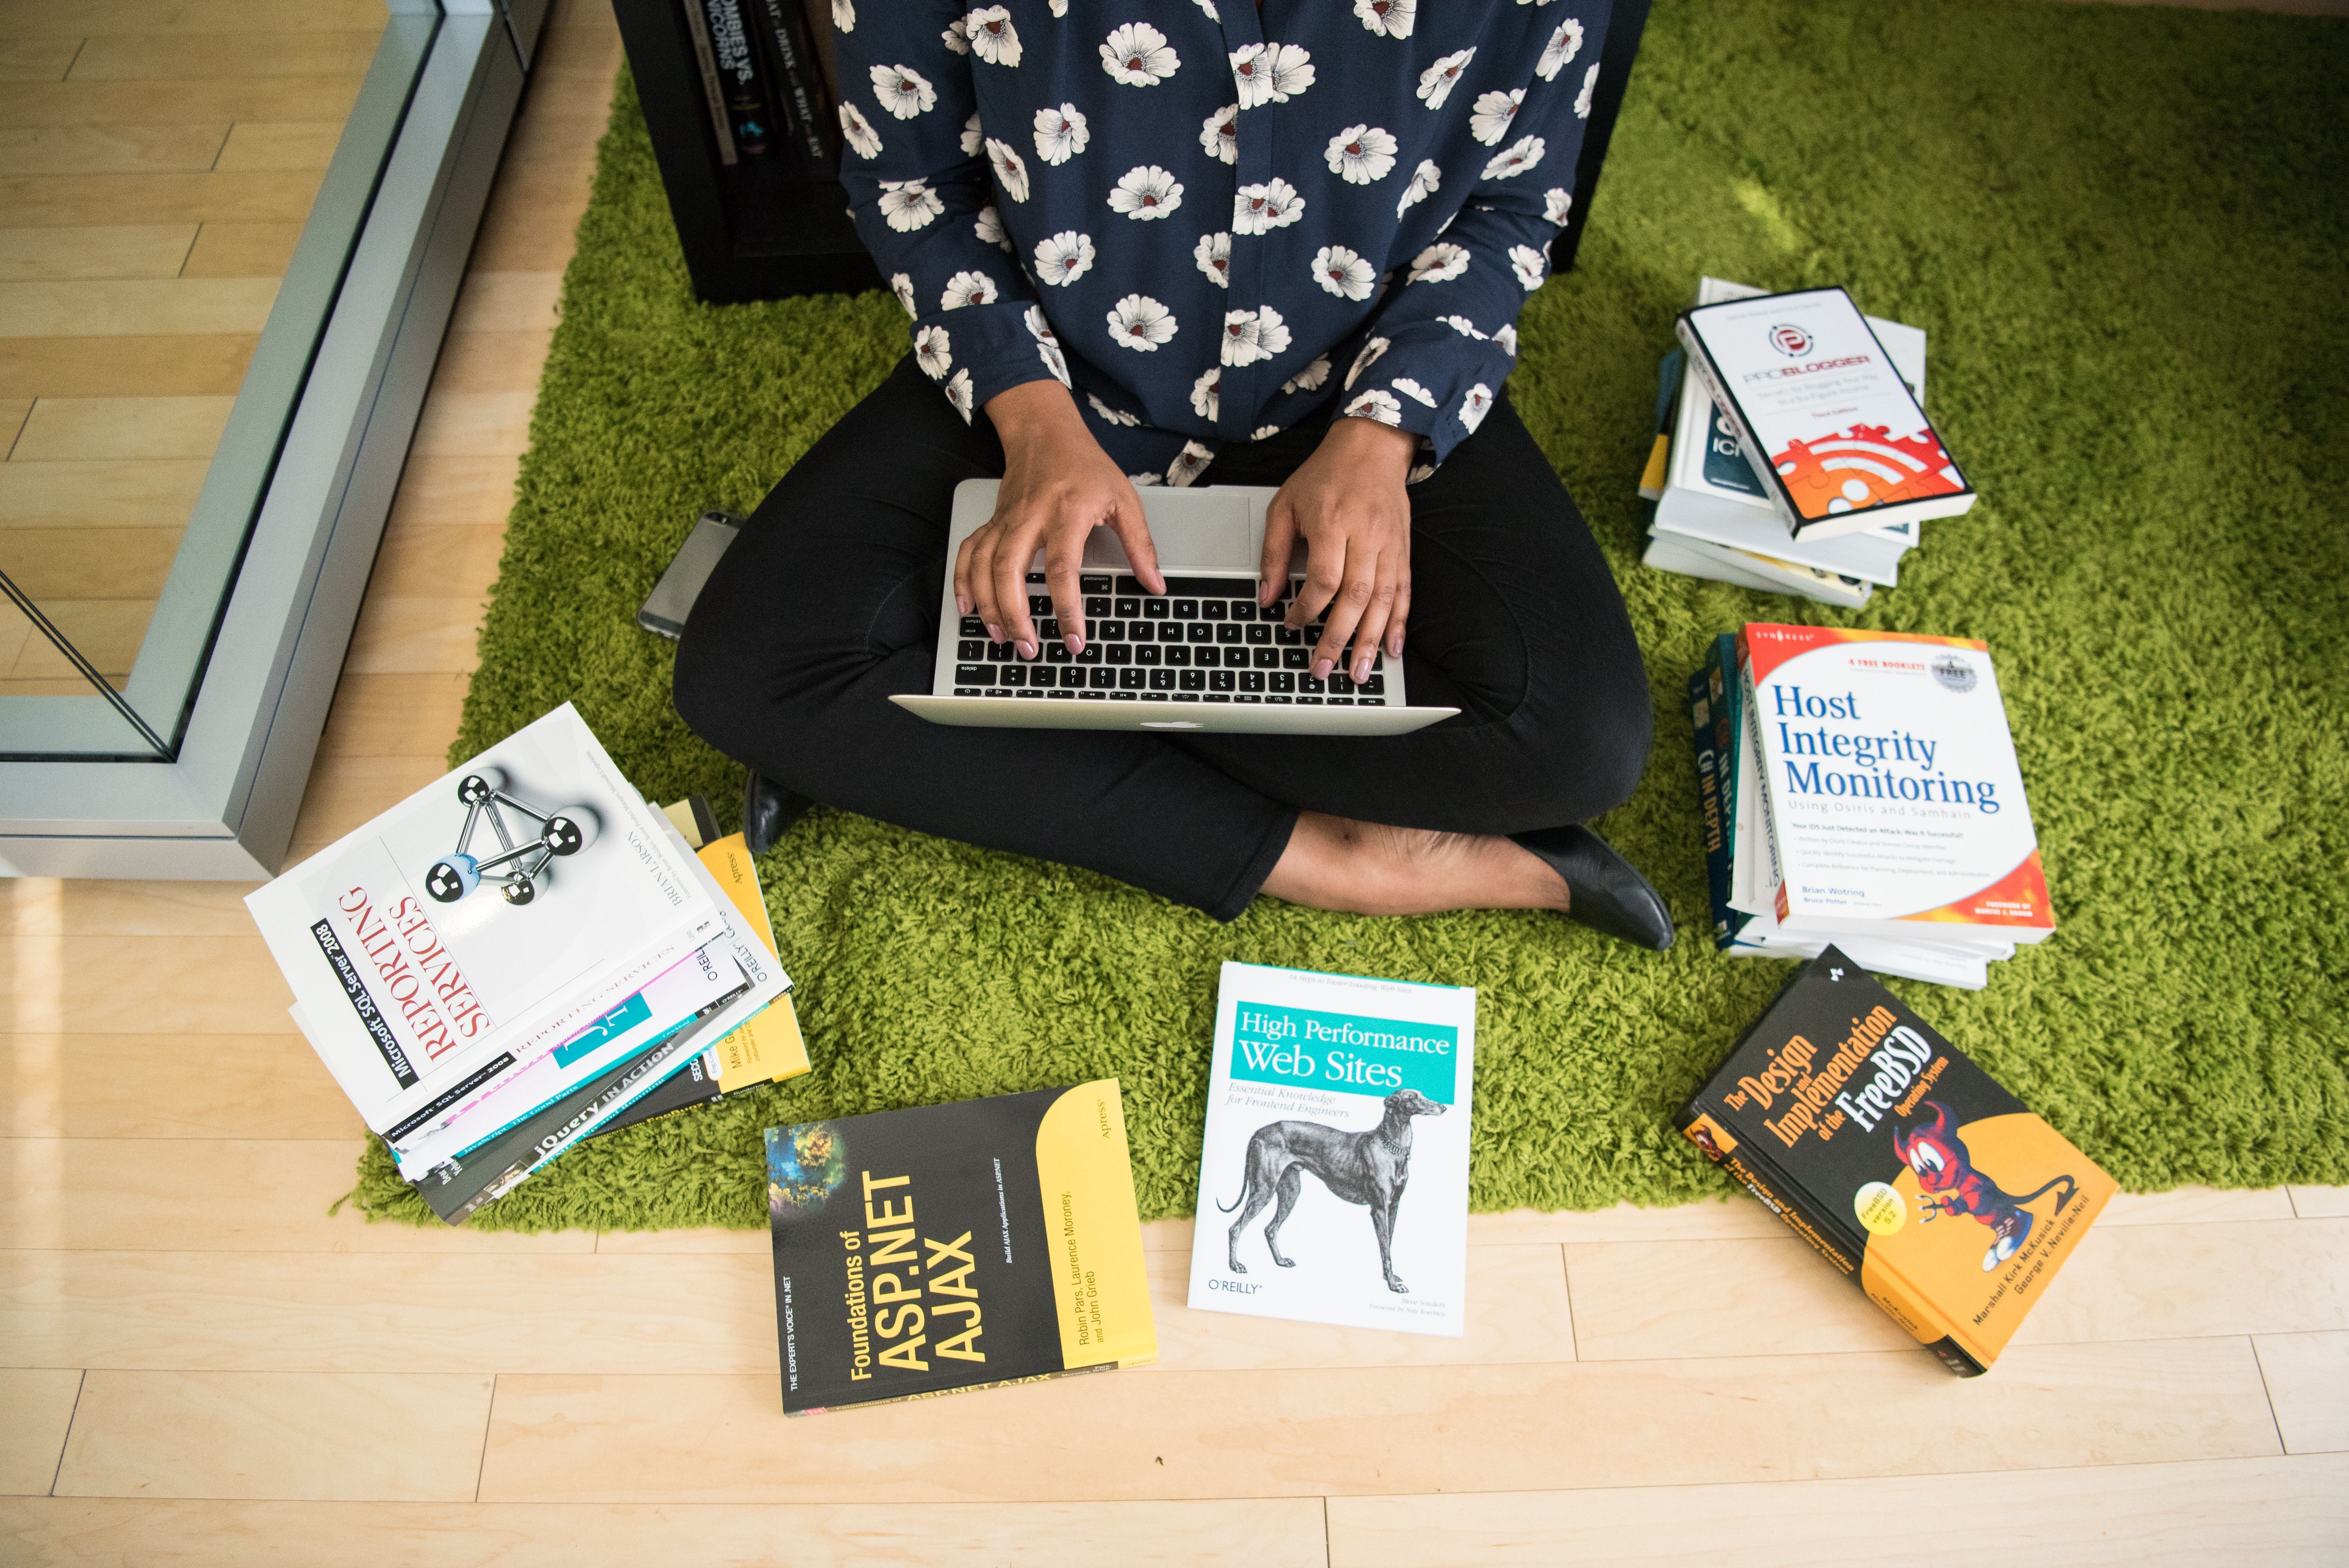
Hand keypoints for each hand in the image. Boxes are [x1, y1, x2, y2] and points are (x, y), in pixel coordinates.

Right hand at [956, 380, 1164, 658]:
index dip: (1066, 609)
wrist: (1046, 432)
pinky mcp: (992, 522)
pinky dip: (962, 581)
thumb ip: (1140, 545)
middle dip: (1015, 615)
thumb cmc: (1086, 466)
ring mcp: (1006, 520)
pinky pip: (968, 552)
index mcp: (1067, 512)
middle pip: (1010, 571)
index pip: (1061, 568)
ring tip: (1001, 637)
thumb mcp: (1124, 499)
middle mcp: (1030, 517)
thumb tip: (1155, 584)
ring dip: (988, 606)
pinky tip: (967, 607)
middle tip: (1028, 647)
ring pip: (984, 566)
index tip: (1073, 638)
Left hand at [1258, 417, 1416, 682]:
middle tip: (1323, 669)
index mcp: (1332, 522)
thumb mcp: (1285, 505)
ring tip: (1357, 673)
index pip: (1323, 579)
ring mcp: (1389, 544)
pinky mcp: (1403, 550)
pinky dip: (1398, 623)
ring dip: (1370, 641)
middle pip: (1355, 597)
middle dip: (1338, 639)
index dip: (1307, 609)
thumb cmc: (1325, 476)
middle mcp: (1365, 535)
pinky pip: (1404, 592)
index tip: (1292, 624)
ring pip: (1383, 600)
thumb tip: (1265, 596)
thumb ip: (1273, 552)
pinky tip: (1391, 649)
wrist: (1371, 447)